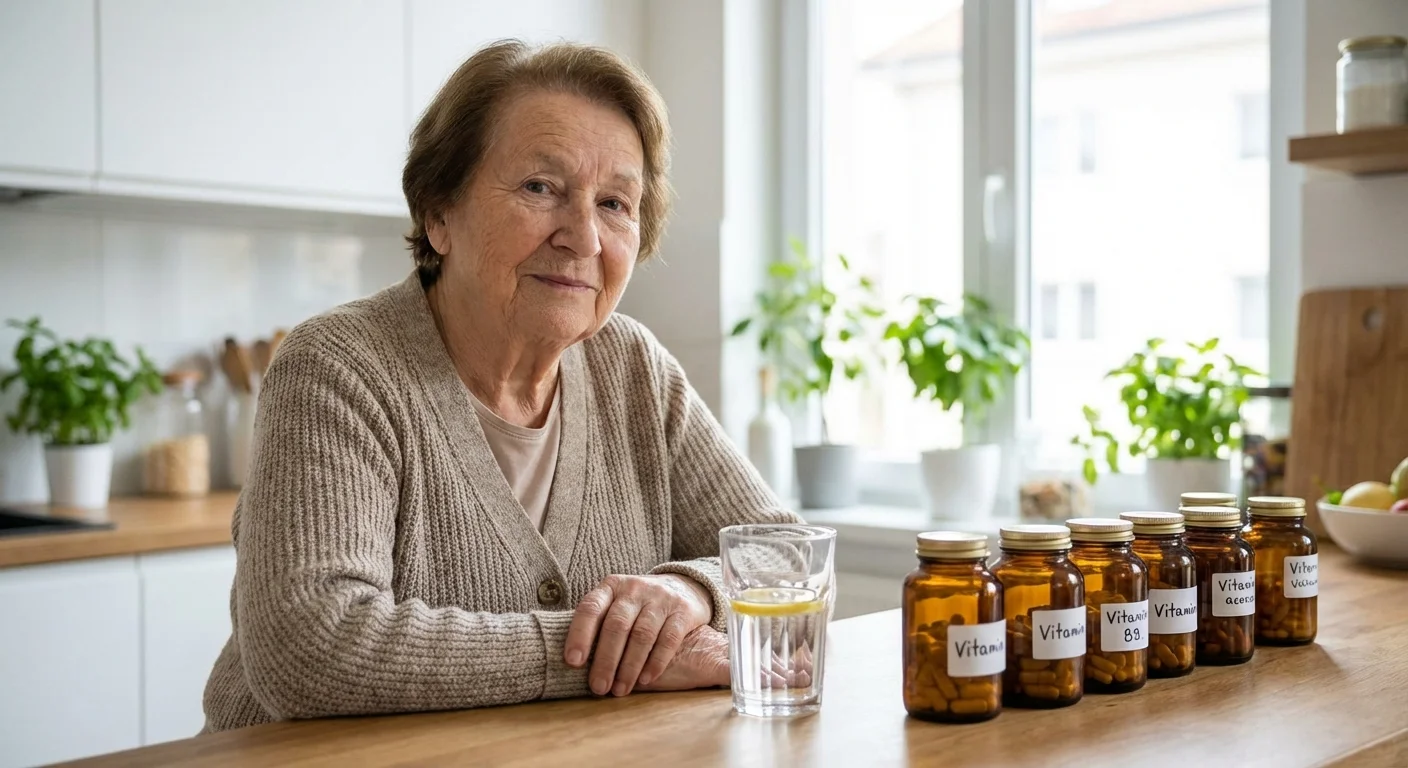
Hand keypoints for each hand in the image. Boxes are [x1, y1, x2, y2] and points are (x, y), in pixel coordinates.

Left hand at [565, 573, 712, 696]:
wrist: (683, 587)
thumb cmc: (637, 605)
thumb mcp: (615, 603)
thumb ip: (597, 623)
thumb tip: (572, 663)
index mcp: (611, 587)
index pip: (590, 608)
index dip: (579, 635)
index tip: (573, 662)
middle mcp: (634, 589)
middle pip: (617, 626)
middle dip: (606, 660)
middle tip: (598, 688)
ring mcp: (660, 598)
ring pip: (642, 635)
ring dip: (629, 667)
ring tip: (620, 690)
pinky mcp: (683, 611)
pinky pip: (668, 640)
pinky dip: (655, 663)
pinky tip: (645, 680)